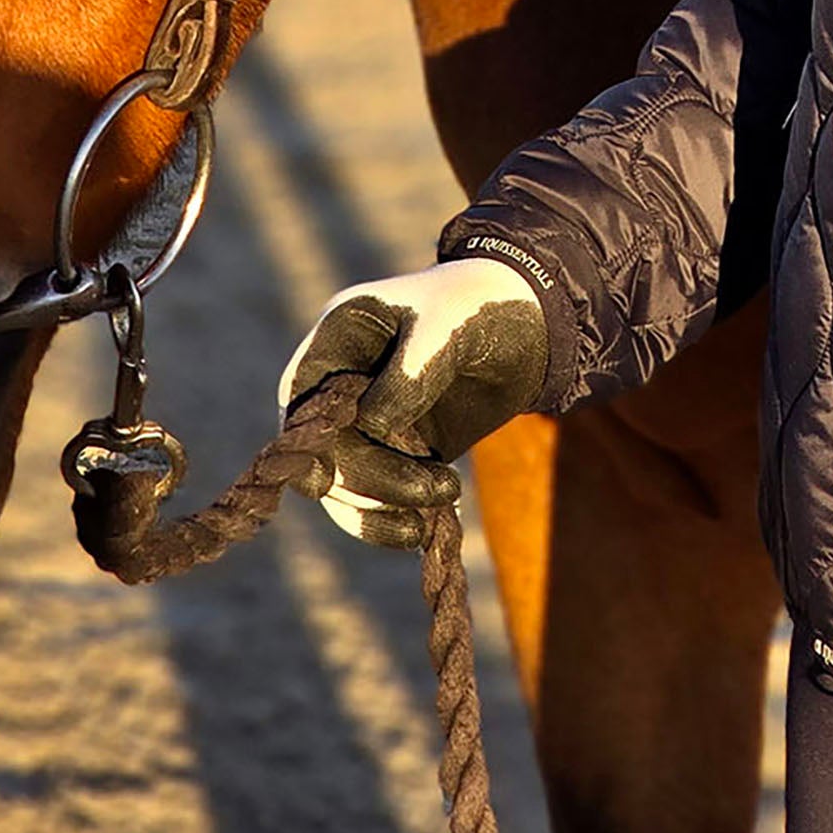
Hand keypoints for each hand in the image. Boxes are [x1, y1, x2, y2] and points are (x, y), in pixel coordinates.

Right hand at [280, 256, 548, 546]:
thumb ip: (410, 371)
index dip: (304, 442)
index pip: (299, 397)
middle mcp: (344, 384)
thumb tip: (372, 426)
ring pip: (348, 484)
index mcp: (340, 337)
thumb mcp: (447, 325)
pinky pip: (379, 498)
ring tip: (444, 498)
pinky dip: (393, 519)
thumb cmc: (480, 305)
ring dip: (384, 505)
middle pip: (325, 450)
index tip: (326, 477)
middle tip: (427, 490)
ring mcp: (369, 422)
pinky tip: (426, 528)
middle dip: (367, 479)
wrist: (532, 323)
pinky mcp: (399, 452)